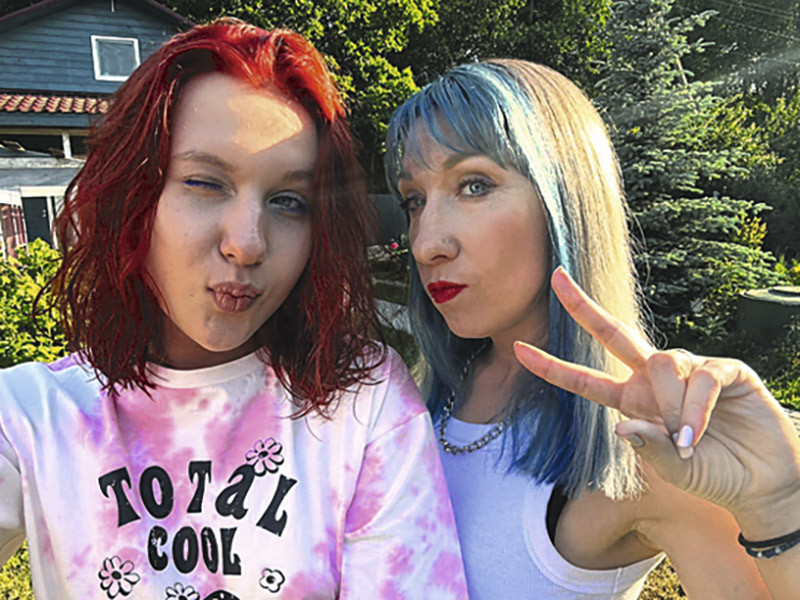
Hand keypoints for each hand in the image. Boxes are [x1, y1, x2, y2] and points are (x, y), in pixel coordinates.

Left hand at [513, 267, 799, 521]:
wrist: (763, 482)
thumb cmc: (713, 473)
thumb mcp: (673, 470)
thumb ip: (648, 449)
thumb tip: (621, 425)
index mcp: (632, 400)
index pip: (585, 381)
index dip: (552, 367)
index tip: (519, 349)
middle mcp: (655, 379)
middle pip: (613, 333)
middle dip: (583, 306)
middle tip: (556, 278)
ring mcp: (690, 370)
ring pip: (663, 364)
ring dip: (671, 406)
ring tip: (688, 440)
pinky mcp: (725, 370)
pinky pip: (702, 378)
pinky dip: (697, 408)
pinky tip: (699, 432)